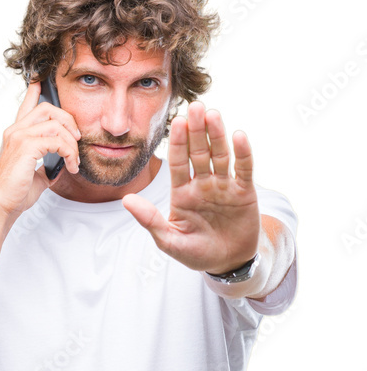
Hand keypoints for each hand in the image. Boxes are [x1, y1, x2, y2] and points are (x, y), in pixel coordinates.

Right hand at [0, 80, 80, 224]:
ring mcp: (19, 137)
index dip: (34, 93)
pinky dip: (69, 152)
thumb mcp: (36, 174)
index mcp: (16, 135)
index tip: (39, 82)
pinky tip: (71, 165)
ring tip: (75, 160)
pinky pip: (57, 141)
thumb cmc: (16, 192)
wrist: (4, 205)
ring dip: (72, 143)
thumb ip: (47, 164)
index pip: (26, 107)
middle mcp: (15, 131)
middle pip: (47, 108)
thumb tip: (62, 164)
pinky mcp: (26, 147)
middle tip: (77, 139)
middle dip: (68, 120)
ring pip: (56, 124)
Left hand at [121, 101, 261, 273]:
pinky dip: (243, 153)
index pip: (178, 162)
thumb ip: (150, 220)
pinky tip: (239, 135)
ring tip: (213, 114)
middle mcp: (202, 184)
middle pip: (199, 152)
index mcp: (182, 192)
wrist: (227, 264)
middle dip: (197, 130)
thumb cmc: (196, 253)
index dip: (178, 143)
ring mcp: (224, 186)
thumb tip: (126, 200)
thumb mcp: (170, 241)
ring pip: (220, 155)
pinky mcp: (244, 192)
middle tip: (195, 106)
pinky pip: (243, 169)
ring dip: (217, 135)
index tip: (177, 122)